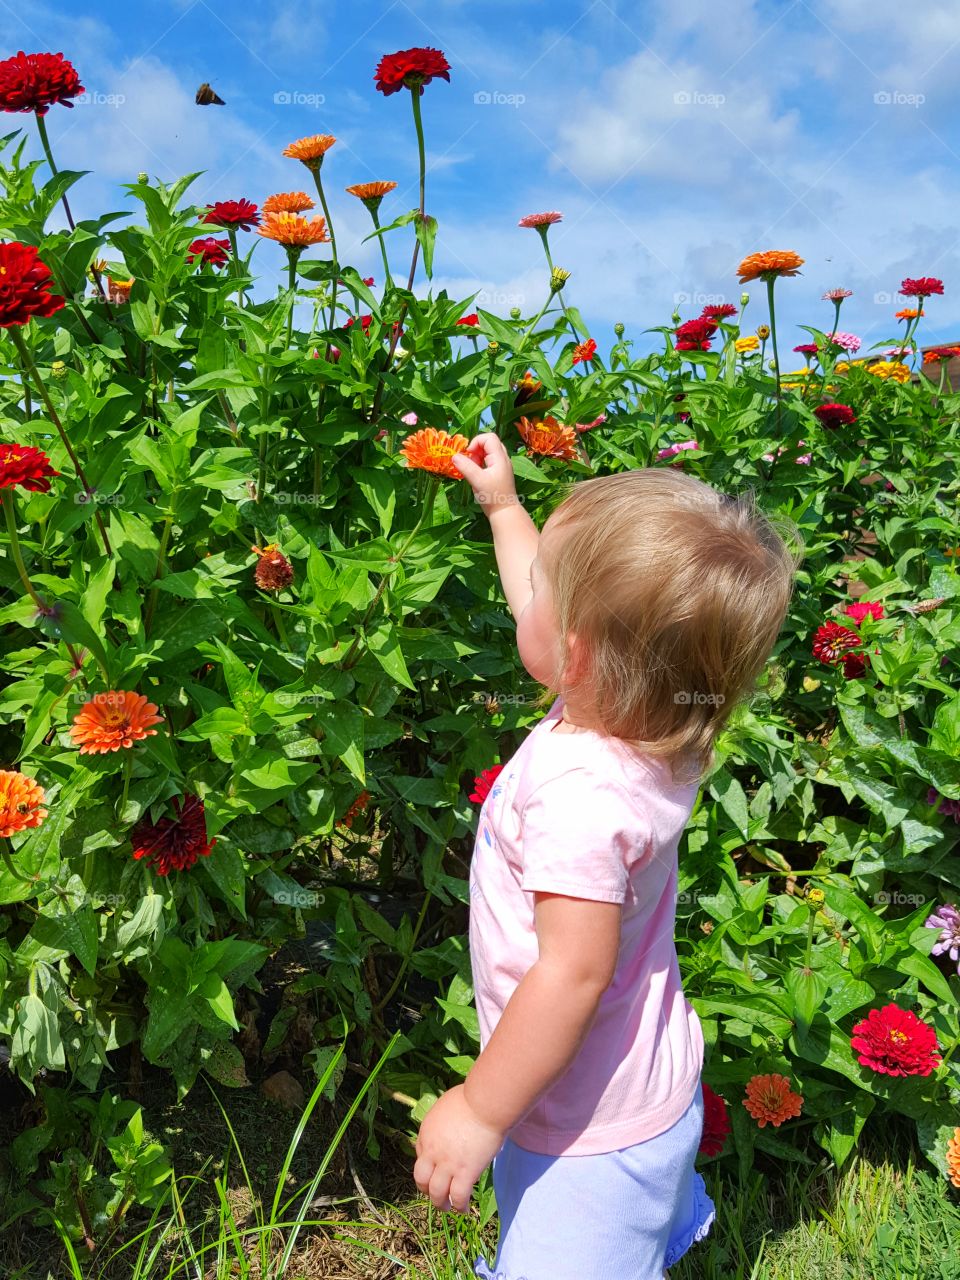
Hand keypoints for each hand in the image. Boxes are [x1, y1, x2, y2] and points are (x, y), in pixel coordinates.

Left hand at [413, 1084, 505, 1212]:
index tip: (436, 1170)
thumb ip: (446, 1118)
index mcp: (427, 1132)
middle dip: (427, 1189)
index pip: (420, 1155)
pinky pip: (458, 1196)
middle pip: (421, 1179)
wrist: (485, 1104)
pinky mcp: (465, 1172)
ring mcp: (448, 1164)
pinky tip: (465, 1209)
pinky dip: (460, 1206)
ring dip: (441, 1203)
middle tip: (437, 1193)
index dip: (428, 1165)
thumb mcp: (448, 1104)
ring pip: (436, 1193)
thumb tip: (454, 1121)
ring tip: (449, 1207)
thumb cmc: (472, 1097)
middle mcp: (432, 1151)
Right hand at [450, 433, 519, 511]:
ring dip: (477, 457)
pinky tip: (475, 474)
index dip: (476, 442)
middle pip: (489, 443)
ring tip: (472, 469)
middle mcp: (502, 459)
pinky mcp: (498, 473)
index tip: (468, 455)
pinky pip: (488, 461)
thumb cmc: (493, 496)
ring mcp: (501, 466)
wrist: (505, 512)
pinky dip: (480, 464)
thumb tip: (454, 456)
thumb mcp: (477, 481)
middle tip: (470, 461)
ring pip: (488, 452)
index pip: (489, 438)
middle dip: (476, 449)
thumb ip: (466, 467)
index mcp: (500, 458)